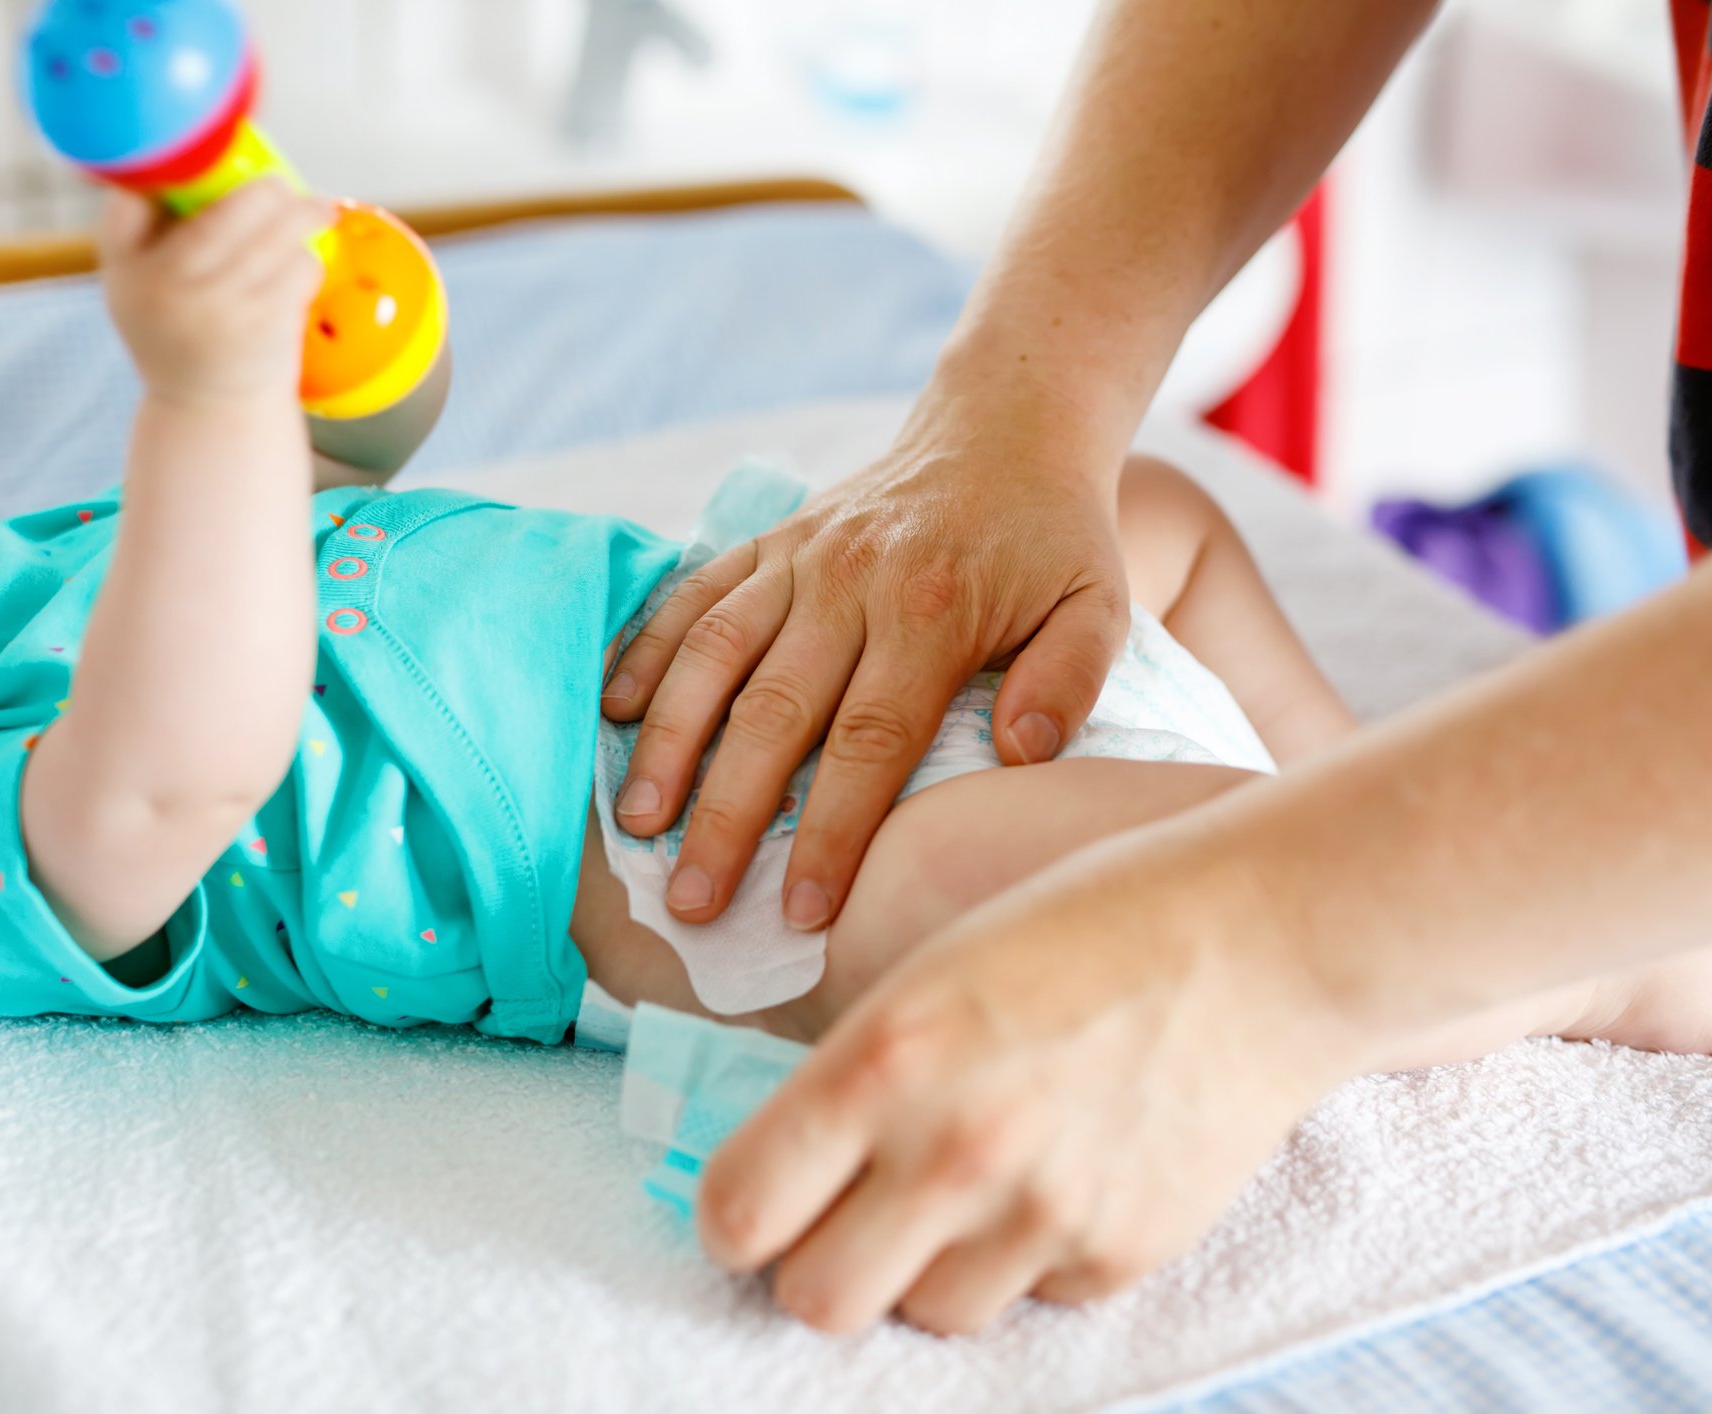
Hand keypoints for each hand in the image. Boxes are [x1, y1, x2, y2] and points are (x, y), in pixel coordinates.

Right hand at [99, 182, 332, 405]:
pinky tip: (301, 261)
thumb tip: (171, 152)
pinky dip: (308, 260)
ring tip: (315, 210)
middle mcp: (172, 288)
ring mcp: (222, 309)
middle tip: (283, 185)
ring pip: (277, 237)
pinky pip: (301, 270)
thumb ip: (136, 224)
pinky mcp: (267, 328)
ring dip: (303, 217)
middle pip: (231, 211)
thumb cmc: (175, 326)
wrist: (210, 406)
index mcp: (130, 269)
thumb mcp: (132, 281)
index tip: (208, 159)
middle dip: (268, 190)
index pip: (135, 201)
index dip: (172, 170)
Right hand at [600, 401, 1131, 929]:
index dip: (830, 831)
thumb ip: (1069, 680)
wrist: (1004, 428)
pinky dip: (646, 650)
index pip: (870, 741)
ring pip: (713, 656)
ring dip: (667, 743)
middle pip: (773, 715)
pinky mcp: (768, 541)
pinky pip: (693, 596)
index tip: (802, 911)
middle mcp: (850, 583)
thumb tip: (1022, 755)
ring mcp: (799, 557)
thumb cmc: (1054, 541)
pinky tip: (612, 713)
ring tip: (634, 825)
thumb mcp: (1099, 605)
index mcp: (931, 612)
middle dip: (726, 816)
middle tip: (691, 903)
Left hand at [692, 820, 1368, 1333]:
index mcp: (883, 1058)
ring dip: (928, 1266)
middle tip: (850, 1216)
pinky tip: (1067, 1169)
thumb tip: (790, 1168)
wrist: (1263, 937)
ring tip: (977, 1180)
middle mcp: (951, 1151)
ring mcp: (1041, 1215)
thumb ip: (856, 1074)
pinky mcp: (1119, 1255)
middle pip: (815, 1302)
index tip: (759, 1202)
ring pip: (925, 1314)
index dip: (736, 1216)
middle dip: (818, 1266)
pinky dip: (1030, 1258)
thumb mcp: (936, 966)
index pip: (738, 1212)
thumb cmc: (1089, 922)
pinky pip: (1031, 1300)